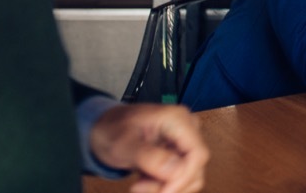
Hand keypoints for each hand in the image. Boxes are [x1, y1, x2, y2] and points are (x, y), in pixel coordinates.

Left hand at [89, 103, 208, 192]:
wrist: (107, 128)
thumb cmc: (113, 129)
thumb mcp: (123, 144)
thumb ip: (149, 156)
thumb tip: (177, 171)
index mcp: (178, 119)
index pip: (198, 154)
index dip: (184, 178)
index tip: (162, 192)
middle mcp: (187, 129)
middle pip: (195, 168)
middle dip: (170, 185)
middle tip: (139, 188)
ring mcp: (185, 141)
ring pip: (190, 176)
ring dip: (165, 187)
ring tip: (139, 184)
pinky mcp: (180, 153)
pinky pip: (181, 177)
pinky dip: (163, 185)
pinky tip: (144, 179)